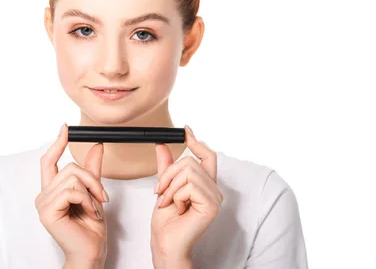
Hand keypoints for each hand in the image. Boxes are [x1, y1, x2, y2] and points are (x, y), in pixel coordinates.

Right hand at [35, 123, 108, 264]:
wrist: (91, 250)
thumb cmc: (90, 226)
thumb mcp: (93, 192)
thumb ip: (93, 170)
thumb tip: (97, 146)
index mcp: (51, 190)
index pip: (49, 160)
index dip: (57, 143)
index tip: (66, 128)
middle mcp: (43, 195)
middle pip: (70, 167)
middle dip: (92, 179)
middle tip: (101, 197)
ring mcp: (43, 203)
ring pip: (73, 178)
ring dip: (91, 192)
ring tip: (94, 207)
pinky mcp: (47, 211)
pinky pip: (72, 191)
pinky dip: (87, 200)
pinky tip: (90, 212)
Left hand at [150, 125, 222, 262]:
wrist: (165, 244)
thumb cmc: (166, 222)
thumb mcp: (164, 188)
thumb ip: (166, 167)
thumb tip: (161, 145)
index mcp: (204, 184)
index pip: (206, 156)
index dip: (196, 141)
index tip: (185, 130)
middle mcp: (213, 189)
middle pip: (190, 161)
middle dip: (169, 174)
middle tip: (160, 192)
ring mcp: (214, 197)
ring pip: (188, 171)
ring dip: (171, 187)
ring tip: (168, 202)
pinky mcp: (211, 205)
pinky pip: (189, 186)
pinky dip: (176, 196)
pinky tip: (178, 208)